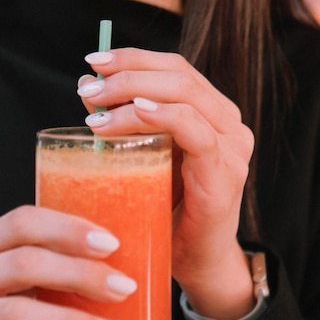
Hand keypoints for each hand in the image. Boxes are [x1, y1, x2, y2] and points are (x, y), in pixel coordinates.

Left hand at [78, 47, 254, 319]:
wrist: (196, 262)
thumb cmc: (167, 210)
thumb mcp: (145, 157)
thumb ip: (127, 124)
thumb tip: (89, 92)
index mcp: (210, 114)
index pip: (174, 68)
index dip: (134, 57)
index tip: (93, 62)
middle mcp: (227, 124)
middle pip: (179, 74)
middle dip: (128, 72)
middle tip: (88, 89)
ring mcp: (231, 147)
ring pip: (185, 95)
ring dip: (134, 93)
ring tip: (96, 109)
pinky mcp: (225, 173)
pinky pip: (196, 131)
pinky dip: (163, 116)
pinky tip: (135, 111)